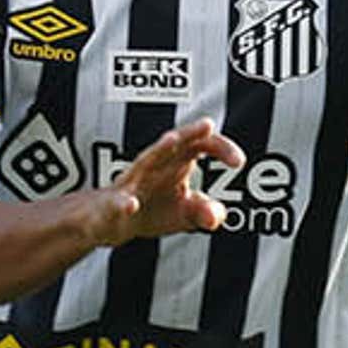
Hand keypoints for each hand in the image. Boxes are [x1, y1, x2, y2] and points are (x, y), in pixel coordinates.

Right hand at [81, 120, 245, 247]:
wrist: (108, 223)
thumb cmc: (151, 209)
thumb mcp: (185, 213)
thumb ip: (206, 212)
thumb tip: (216, 216)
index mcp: (175, 162)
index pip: (201, 145)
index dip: (222, 149)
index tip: (238, 162)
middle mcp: (153, 166)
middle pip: (172, 143)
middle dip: (189, 133)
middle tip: (207, 125)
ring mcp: (131, 183)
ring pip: (143, 162)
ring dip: (157, 150)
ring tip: (171, 141)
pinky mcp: (112, 204)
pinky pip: (117, 202)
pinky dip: (124, 203)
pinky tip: (131, 205)